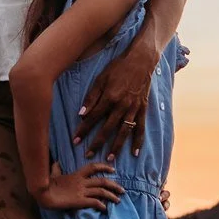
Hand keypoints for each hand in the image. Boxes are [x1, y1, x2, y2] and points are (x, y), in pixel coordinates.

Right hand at [34, 161, 121, 211]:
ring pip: (101, 192)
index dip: (104, 167)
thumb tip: (56, 163)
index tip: (113, 169)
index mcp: (76, 175)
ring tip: (118, 200)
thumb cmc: (47, 184)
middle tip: (122, 190)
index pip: (93, 167)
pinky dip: (101, 205)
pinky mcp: (79, 201)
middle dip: (114, 185)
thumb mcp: (53, 175)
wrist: (43, 193)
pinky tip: (105, 209)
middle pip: (102, 181)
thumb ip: (56, 169)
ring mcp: (81, 192)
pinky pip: (94, 202)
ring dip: (111, 196)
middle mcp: (81, 182)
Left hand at [76, 36, 160, 157]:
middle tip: (88, 155)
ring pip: (123, 131)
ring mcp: (133, 109)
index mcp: (109, 98)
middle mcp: (122, 106)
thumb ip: (91, 97)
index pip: (93, 118)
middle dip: (97, 143)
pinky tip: (134, 152)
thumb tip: (81, 114)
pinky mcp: (143, 109)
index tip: (75, 141)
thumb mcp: (101, 78)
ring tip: (109, 158)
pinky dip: (138, 141)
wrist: (141, 61)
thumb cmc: (118, 68)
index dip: (83, 130)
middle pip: (107, 129)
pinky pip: (140, 128)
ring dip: (116, 146)